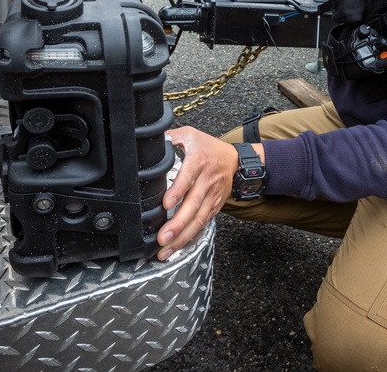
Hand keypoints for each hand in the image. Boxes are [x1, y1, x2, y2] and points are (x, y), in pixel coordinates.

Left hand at [158, 127, 256, 260]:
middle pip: (193, 205)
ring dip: (182, 236)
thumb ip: (170, 138)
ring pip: (198, 219)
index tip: (166, 204)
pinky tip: (178, 247)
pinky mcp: (215, 207)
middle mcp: (207, 181)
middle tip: (162, 238)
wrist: (236, 160)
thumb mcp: (190, 135)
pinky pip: (203, 224)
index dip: (177, 191)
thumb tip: (150, 141)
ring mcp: (212, 196)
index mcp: (199, 161)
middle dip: (177, 224)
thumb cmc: (209, 148)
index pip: (188, 178)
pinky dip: (191, 236)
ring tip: (166, 250)